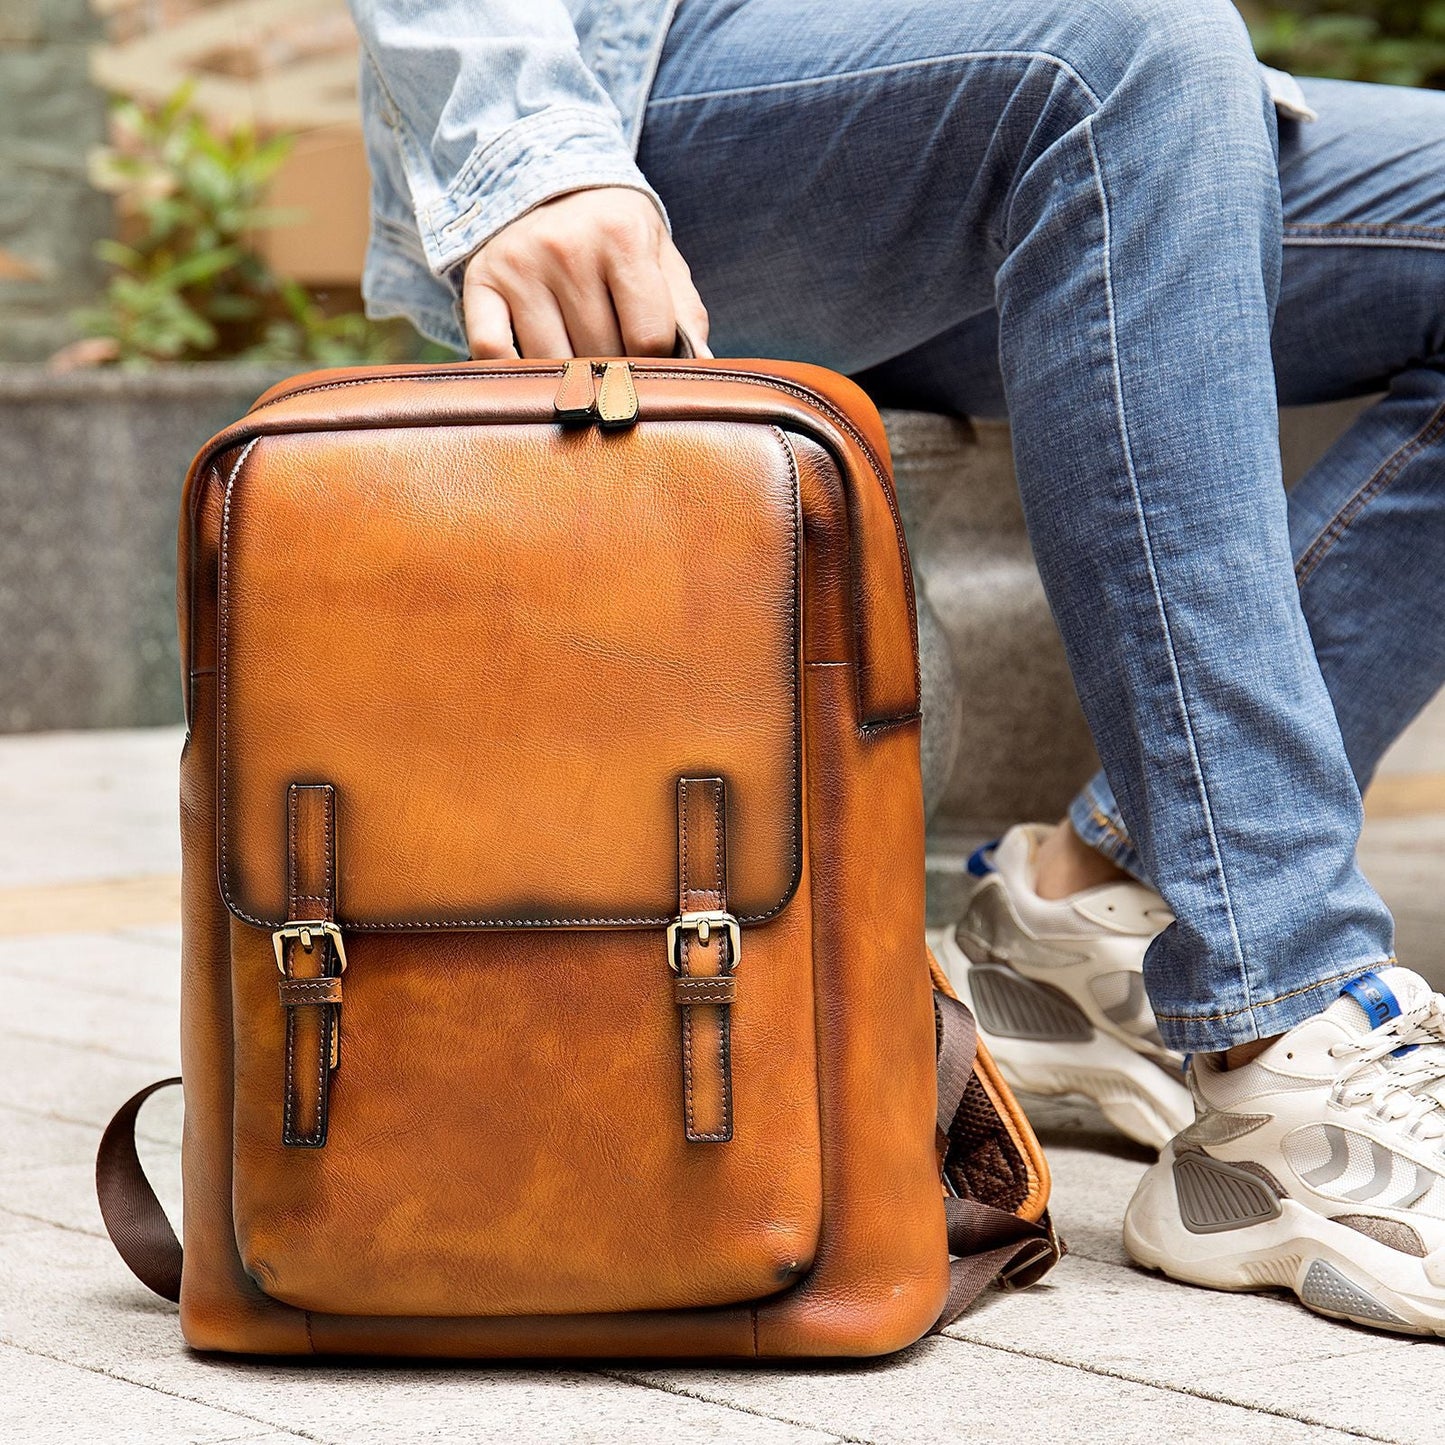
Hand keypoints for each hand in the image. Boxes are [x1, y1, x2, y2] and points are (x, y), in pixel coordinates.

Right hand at [462, 188, 709, 359]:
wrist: (548, 184)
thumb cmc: (616, 238)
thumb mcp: (660, 259)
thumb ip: (686, 313)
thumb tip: (703, 365)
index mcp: (622, 235)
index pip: (648, 339)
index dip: (656, 365)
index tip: (650, 363)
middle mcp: (566, 246)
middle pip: (601, 355)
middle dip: (614, 372)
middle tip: (614, 364)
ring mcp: (518, 265)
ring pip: (551, 363)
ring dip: (569, 378)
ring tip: (580, 364)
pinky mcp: (480, 282)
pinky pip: (493, 353)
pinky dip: (515, 374)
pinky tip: (534, 368)